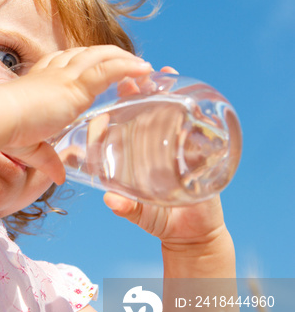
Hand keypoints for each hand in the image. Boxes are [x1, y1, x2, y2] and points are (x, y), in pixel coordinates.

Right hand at [0, 45, 152, 184]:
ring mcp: (67, 75)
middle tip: (129, 65)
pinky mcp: (77, 84)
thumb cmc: (9, 132)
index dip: (85, 62)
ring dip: (124, 58)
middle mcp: (56, 71)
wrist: (1, 119)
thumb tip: (59, 177)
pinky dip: (128, 66)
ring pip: (102, 56)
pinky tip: (143, 69)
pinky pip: (109, 69)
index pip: (68, 62)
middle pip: (88, 53)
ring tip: (142, 66)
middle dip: (110, 55)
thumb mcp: (32, 148)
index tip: (99, 68)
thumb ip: (48, 160)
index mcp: (43, 79)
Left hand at [104, 64, 228, 251]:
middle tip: (140, 77)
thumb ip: (127, 207)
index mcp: (136, 153)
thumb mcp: (141, 214)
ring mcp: (177, 145)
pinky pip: (198, 127)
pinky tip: (195, 99)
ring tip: (166, 76)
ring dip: (168, 92)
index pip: (124, 122)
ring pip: (171, 113)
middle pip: (146, 110)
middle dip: (142, 91)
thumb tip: (111, 200)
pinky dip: (197, 111)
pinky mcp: (200, 153)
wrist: (192, 235)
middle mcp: (154, 144)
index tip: (118, 88)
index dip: (118, 105)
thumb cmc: (160, 220)